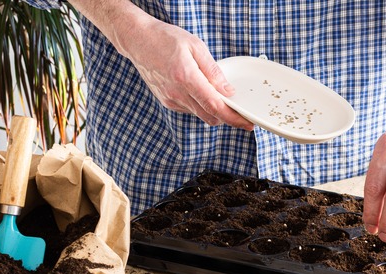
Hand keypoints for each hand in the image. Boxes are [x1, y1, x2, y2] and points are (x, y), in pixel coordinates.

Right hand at [70, 0, 252, 129]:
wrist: (138, 40)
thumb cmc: (165, 39)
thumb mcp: (196, 46)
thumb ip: (213, 71)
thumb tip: (227, 91)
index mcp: (186, 78)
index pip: (215, 107)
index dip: (234, 118)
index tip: (247, 123)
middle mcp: (177, 93)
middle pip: (210, 117)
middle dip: (227, 118)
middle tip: (240, 111)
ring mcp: (170, 100)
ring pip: (200, 115)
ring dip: (213, 111)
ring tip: (219, 96)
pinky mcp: (166, 101)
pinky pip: (189, 109)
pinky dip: (200, 105)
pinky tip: (200, 91)